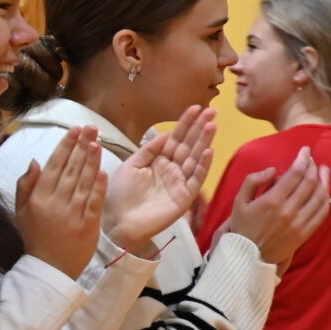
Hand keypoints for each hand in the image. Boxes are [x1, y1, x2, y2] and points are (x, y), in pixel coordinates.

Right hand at [16, 126, 104, 276]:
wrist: (50, 267)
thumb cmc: (36, 236)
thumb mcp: (21, 211)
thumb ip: (26, 185)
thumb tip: (34, 160)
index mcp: (39, 198)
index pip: (54, 166)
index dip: (65, 146)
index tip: (74, 130)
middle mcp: (55, 203)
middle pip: (71, 169)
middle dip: (81, 146)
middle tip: (91, 128)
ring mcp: (73, 214)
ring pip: (84, 182)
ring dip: (92, 160)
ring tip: (98, 141)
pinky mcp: (88, 225)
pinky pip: (94, 202)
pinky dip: (99, 187)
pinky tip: (104, 171)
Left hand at [101, 106, 213, 254]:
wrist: (117, 222)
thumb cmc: (120, 195)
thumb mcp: (130, 166)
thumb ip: (148, 150)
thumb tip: (165, 134)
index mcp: (159, 160)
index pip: (176, 138)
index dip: (186, 123)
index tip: (196, 107)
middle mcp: (173, 169)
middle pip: (189, 145)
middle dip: (200, 127)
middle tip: (213, 111)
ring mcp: (180, 182)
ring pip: (195, 158)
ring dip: (204, 142)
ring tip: (212, 125)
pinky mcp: (184, 197)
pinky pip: (196, 179)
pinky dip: (203, 166)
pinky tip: (209, 152)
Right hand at [224, 151, 329, 267]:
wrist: (249, 257)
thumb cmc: (243, 226)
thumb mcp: (239, 201)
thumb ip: (253, 180)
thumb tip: (273, 169)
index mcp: (272, 201)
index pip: (295, 174)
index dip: (303, 159)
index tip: (305, 150)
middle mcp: (288, 211)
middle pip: (309, 182)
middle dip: (313, 166)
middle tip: (313, 159)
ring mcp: (299, 223)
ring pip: (320, 196)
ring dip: (324, 180)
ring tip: (324, 170)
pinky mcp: (305, 233)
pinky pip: (322, 213)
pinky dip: (326, 198)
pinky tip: (325, 190)